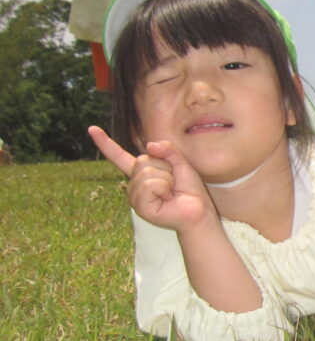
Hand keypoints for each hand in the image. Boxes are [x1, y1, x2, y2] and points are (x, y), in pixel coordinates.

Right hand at [88, 125, 215, 231]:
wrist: (198, 211)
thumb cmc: (189, 189)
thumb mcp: (181, 163)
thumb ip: (168, 149)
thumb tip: (149, 145)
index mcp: (141, 173)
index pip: (120, 156)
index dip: (106, 143)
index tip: (91, 129)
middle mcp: (134, 184)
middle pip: (142, 160)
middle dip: (165, 167)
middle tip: (173, 183)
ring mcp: (135, 196)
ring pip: (146, 172)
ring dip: (167, 179)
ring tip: (171, 192)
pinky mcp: (140, 207)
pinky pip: (150, 184)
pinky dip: (164, 187)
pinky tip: (167, 198)